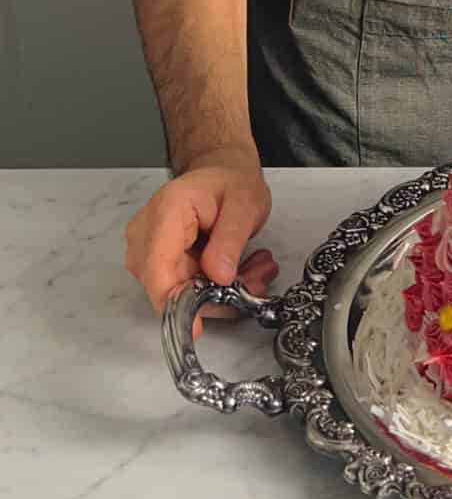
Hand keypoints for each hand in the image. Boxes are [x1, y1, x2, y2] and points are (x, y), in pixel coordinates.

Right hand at [124, 144, 276, 334]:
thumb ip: (231, 239)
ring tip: (256, 270)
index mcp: (166, 212)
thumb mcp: (245, 202)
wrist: (222, 172)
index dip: (174, 303)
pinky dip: (215, 288)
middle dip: (215, 295)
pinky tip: (242, 271)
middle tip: (257, 280)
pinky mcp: (159, 265)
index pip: (157, 269)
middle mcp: (146, 234)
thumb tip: (218, 277)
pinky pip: (185, 290)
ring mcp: (149, 252)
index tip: (198, 326)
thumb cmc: (231, 182)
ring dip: (221, 292)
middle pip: (170, 287)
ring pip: (180, 294)